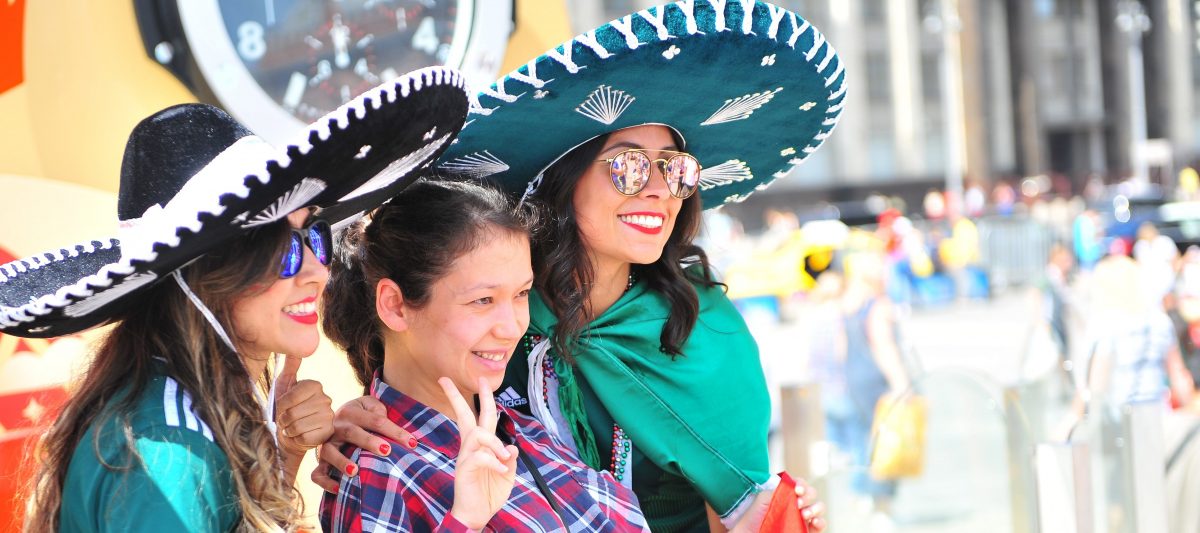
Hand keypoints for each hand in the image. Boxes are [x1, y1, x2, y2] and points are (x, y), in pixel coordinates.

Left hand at [274, 354, 334, 457]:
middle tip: (286, 420)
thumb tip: (296, 346)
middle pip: (292, 412)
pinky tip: (300, 436)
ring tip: (292, 427)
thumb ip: (290, 367)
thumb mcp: (283, 386)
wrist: (290, 434)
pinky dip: (297, 439)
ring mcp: (329, 416)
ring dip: (289, 430)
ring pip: (297, 426)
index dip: (280, 405)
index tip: (281, 407)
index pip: (290, 397)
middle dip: (284, 419)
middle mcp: (326, 398)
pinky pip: (304, 437)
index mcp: (315, 385)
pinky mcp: (329, 432)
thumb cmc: (285, 409)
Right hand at [312, 394, 418, 492]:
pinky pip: (317, 473)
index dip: (395, 431)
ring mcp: (326, 444)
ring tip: (355, 471)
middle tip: (387, 451)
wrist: (334, 418)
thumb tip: (384, 419)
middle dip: (370, 442)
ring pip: (329, 452)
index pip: (376, 420)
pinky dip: (325, 481)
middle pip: (353, 433)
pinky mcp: (320, 461)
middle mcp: (337, 427)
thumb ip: (378, 408)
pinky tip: (338, 488)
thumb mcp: (369, 405)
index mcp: (352, 412)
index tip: (412, 443)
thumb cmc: (360, 414)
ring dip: (341, 462)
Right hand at [443, 377, 518, 530]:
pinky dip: (495, 462)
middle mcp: (470, 447)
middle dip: (460, 396)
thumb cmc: (489, 493)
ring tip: (504, 456)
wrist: (477, 515)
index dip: (482, 398)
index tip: (481, 380)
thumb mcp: (507, 473)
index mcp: (480, 445)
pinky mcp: (464, 469)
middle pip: (465, 415)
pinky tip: (501, 470)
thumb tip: (512, 446)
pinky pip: (481, 457)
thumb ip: (509, 457)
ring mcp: (466, 457)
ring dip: (495, 442)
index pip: (480, 416)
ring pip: (477, 433)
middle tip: (459, 379)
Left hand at [731, 476, 824, 531]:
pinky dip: (821, 522)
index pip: (800, 484)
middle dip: (808, 496)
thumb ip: (777, 490)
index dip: (801, 484)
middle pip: (812, 494)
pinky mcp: (807, 530)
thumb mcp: (763, 499)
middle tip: (798, 503)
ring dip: (815, 508)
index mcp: (788, 494)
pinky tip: (814, 521)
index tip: (797, 489)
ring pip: (819, 507)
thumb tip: (791, 487)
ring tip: (804, 514)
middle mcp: (797, 504)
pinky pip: (820, 525)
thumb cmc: (754, 518)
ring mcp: (803, 517)